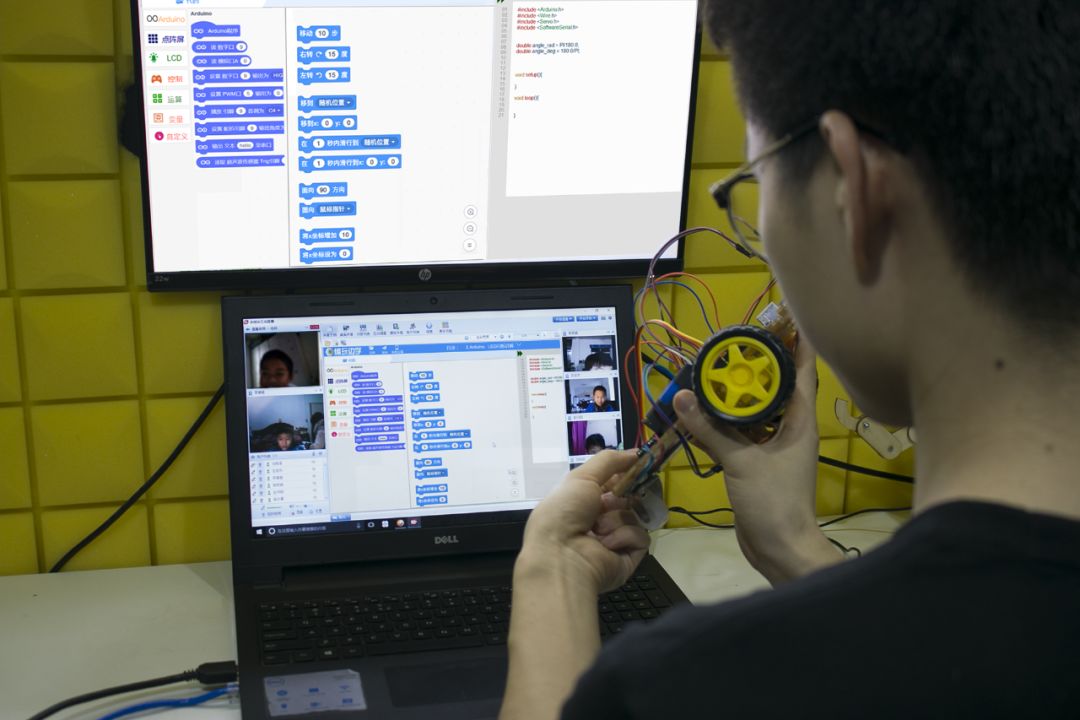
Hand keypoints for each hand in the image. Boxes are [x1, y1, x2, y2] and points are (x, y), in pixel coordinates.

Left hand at [518, 450, 650, 593]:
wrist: (561, 556)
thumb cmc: (563, 514)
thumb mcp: (581, 477)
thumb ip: (609, 461)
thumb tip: (635, 453)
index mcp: (582, 502)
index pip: (611, 485)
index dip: (622, 476)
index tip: (635, 467)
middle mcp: (597, 521)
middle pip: (626, 500)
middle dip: (621, 498)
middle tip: (609, 502)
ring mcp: (613, 540)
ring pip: (634, 516)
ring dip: (617, 519)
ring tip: (599, 529)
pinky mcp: (627, 557)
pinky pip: (641, 536)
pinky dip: (624, 536)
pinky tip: (607, 544)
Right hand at [673, 337, 839, 582]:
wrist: (781, 549)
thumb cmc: (775, 502)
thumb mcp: (740, 462)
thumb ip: (710, 430)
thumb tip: (681, 398)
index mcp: (800, 422)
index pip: (802, 373)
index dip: (796, 344)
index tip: (783, 318)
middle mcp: (791, 429)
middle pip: (776, 388)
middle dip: (756, 365)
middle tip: (732, 342)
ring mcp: (775, 448)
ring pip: (755, 412)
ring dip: (735, 396)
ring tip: (712, 372)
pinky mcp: (758, 464)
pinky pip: (741, 434)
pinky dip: (723, 423)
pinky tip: (702, 412)